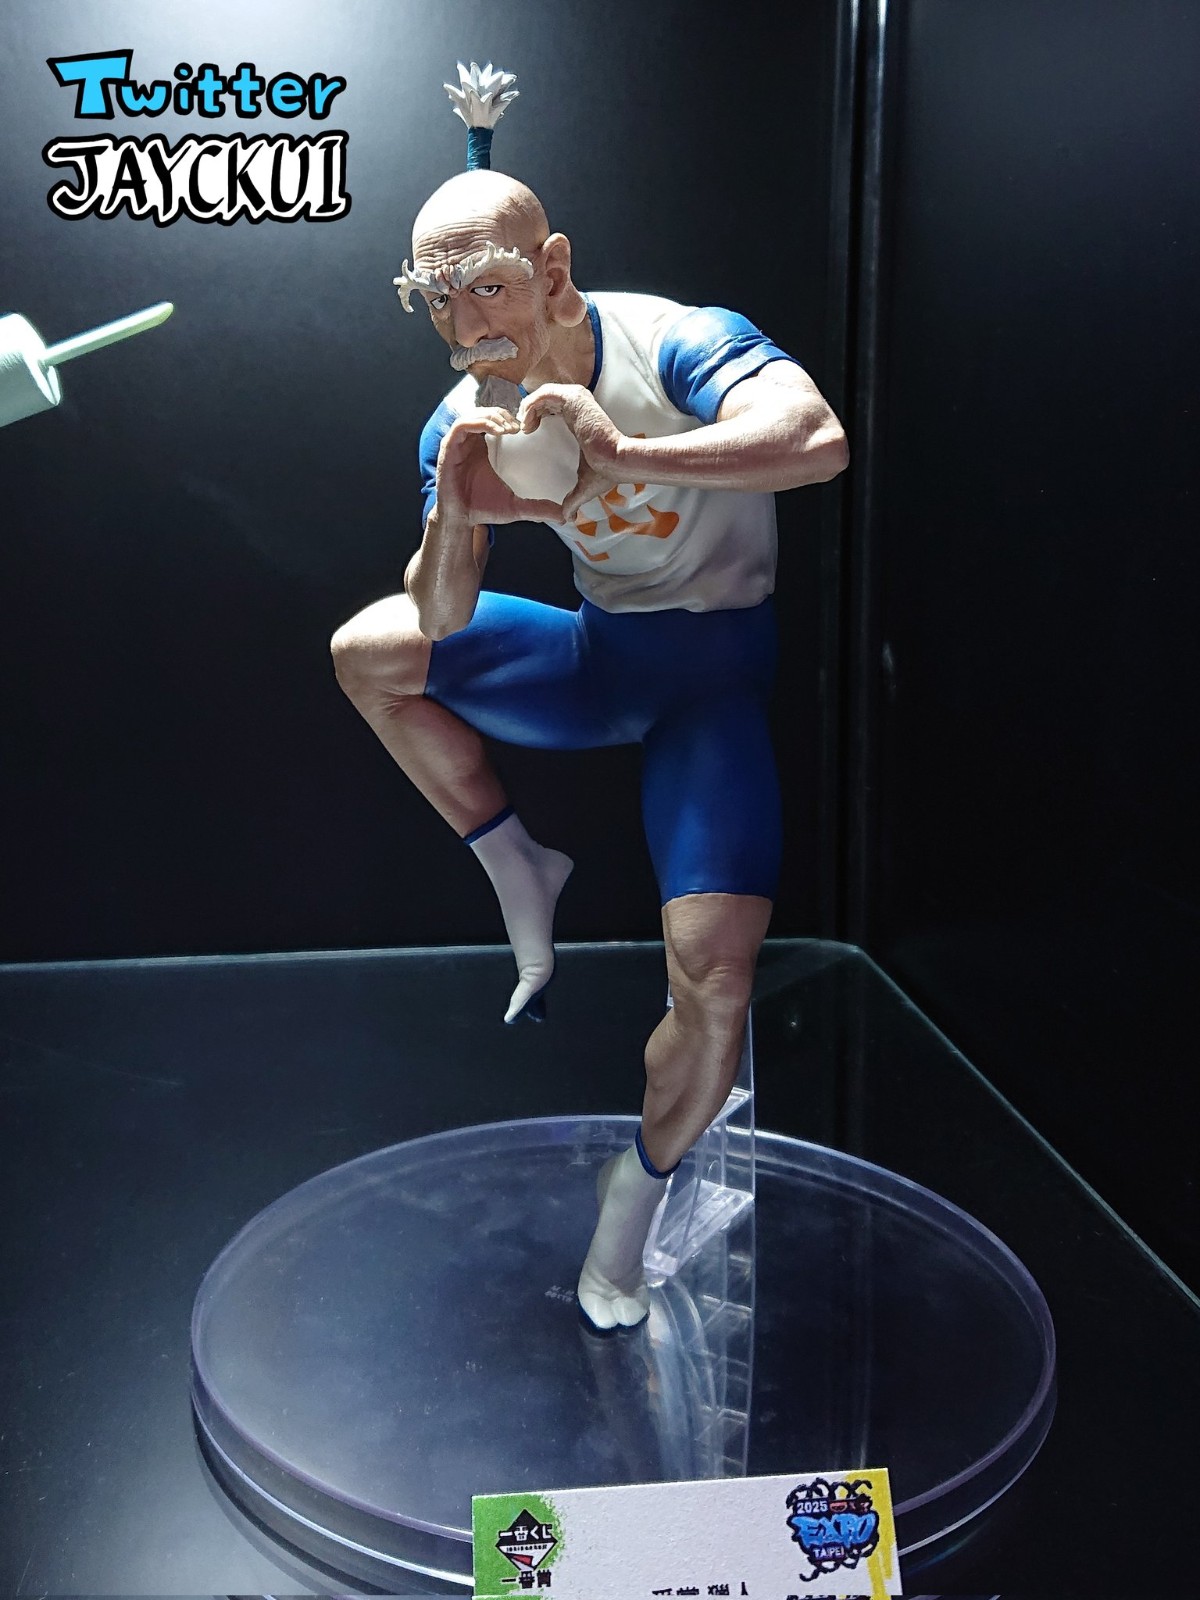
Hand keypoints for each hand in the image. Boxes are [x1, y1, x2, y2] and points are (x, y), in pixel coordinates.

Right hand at [436, 408, 564, 524]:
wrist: (462, 519)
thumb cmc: (484, 508)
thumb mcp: (516, 505)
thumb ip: (539, 507)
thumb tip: (564, 517)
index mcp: (485, 447)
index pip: (497, 420)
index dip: (512, 418)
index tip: (528, 427)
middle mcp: (471, 441)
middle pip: (486, 412)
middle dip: (504, 414)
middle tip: (520, 426)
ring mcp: (459, 442)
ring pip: (475, 414)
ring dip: (493, 416)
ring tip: (510, 428)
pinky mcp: (449, 446)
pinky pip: (462, 425)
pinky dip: (479, 423)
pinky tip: (496, 431)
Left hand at [518, 384, 623, 523]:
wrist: (618, 463)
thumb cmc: (605, 471)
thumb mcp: (583, 484)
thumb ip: (572, 497)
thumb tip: (568, 518)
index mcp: (577, 416)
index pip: (550, 406)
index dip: (535, 415)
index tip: (526, 433)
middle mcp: (577, 402)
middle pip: (543, 397)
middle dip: (527, 411)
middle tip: (520, 431)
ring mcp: (576, 398)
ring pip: (541, 393)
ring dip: (527, 408)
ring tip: (522, 428)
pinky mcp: (574, 398)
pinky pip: (544, 394)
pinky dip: (531, 406)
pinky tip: (527, 424)